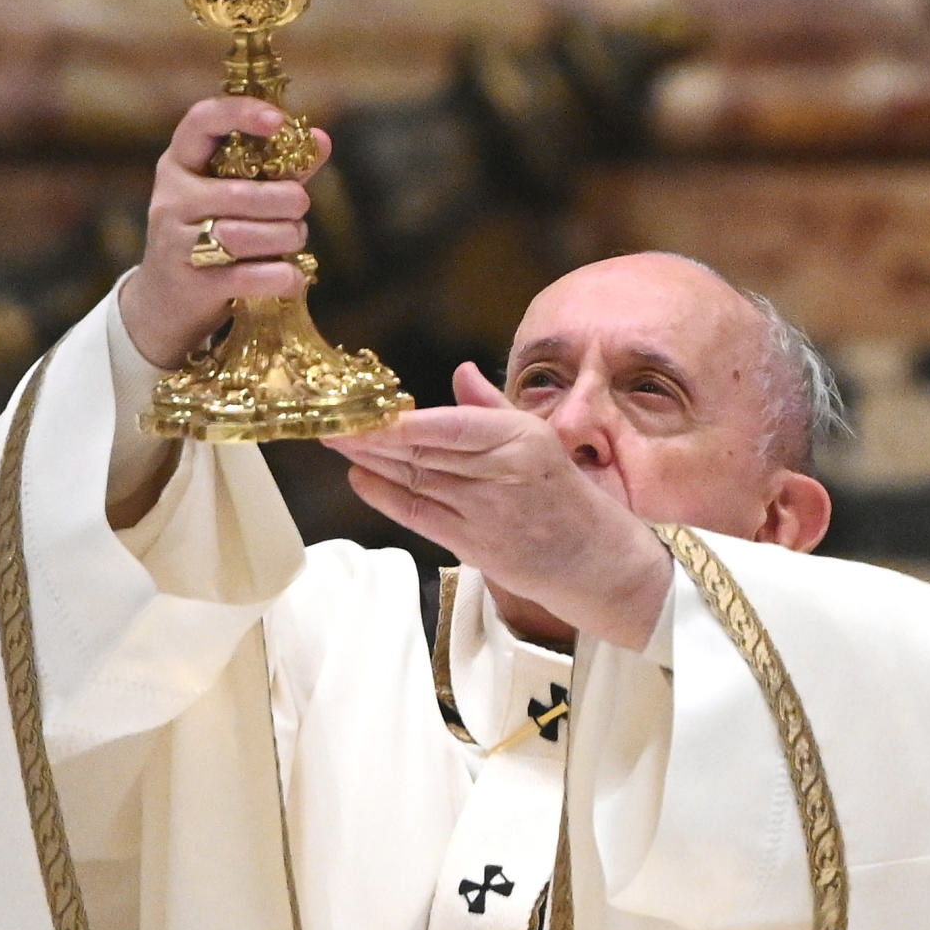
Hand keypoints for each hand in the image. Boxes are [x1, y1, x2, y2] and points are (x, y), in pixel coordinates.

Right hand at [116, 96, 330, 367]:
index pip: (202, 121)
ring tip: (293, 238)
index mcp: (180, 163)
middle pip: (241, 192)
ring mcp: (175, 242)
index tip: (278, 121)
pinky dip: (282, 276)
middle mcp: (171, 198)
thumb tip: (321, 139)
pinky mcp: (191, 284)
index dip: (241, 113)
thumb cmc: (211, 234)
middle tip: (299, 209)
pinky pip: (249, 276)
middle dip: (286, 201)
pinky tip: (293, 276)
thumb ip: (277, 169)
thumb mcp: (235, 195)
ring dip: (286, 237)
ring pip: (245, 235)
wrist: (166, 301)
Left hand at [323, 363, 673, 650]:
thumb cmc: (565, 493)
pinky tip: (360, 478)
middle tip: (334, 421)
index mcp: (522, 438)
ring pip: (416, 481)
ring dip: (372, 463)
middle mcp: (503, 473)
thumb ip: (493, 406)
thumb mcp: (539, 438)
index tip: (368, 408)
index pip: (452, 426)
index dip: (404, 421)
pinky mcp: (474, 546)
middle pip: (424, 453)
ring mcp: (486, 513)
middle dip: (373, 437)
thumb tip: (461, 371)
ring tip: (339, 443)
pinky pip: (420, 517)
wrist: (595, 558)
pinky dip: (386, 498)